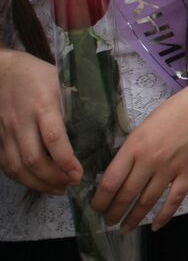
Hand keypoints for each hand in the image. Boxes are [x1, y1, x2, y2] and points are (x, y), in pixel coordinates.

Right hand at [0, 49, 81, 193]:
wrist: (1, 71)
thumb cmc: (37, 75)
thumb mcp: (62, 81)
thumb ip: (77, 101)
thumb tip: (104, 119)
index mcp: (43, 105)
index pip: (54, 138)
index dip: (65, 160)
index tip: (78, 174)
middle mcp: (22, 121)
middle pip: (34, 159)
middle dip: (54, 178)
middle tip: (71, 185)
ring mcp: (6, 131)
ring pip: (17, 166)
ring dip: (38, 183)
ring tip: (57, 189)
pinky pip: (5, 164)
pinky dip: (21, 178)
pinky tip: (36, 182)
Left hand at [90, 80, 187, 230]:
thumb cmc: (172, 112)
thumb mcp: (142, 127)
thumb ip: (130, 150)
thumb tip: (118, 173)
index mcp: (134, 147)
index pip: (110, 182)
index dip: (100, 200)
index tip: (96, 208)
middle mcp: (150, 160)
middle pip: (126, 195)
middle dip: (114, 212)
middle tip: (108, 222)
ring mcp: (171, 168)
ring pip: (147, 201)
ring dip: (134, 218)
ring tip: (125, 228)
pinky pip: (174, 199)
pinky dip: (164, 215)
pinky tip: (155, 226)